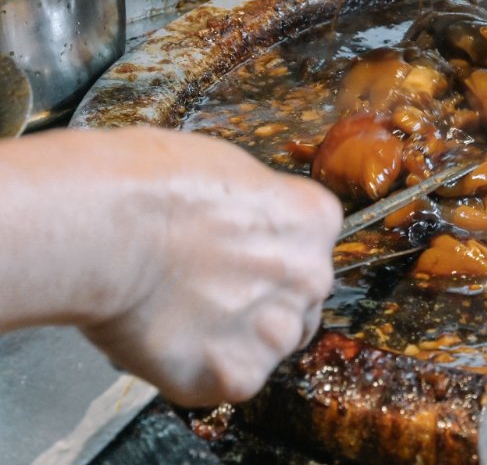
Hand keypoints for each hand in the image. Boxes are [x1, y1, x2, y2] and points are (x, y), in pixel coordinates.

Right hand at [0, 127, 342, 406]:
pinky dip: (196, 370)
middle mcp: (311, 276)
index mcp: (315, 219)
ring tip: (178, 314)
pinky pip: (226, 382)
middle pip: (296, 302)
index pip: (307, 251)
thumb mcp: (228, 168)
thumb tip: (247, 226)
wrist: (106, 227)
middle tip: (202, 292)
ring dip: (231, 339)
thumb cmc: (151, 185)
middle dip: (257, 302)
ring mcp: (277, 329)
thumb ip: (259, 210)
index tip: (234, 260)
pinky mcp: (238, 375)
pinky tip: (167, 338)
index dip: (266, 258)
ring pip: (266, 347)